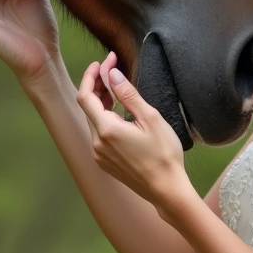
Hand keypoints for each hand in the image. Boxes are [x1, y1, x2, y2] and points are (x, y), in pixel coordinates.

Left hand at [77, 52, 190, 208]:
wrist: (166, 189)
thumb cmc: (164, 153)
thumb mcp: (150, 118)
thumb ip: (128, 95)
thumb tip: (113, 74)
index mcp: (106, 130)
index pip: (85, 95)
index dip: (91, 75)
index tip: (103, 62)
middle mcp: (97, 143)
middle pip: (87, 107)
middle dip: (97, 85)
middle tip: (113, 69)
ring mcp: (99, 154)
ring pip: (93, 120)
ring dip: (101, 102)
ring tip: (116, 89)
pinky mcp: (104, 162)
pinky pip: (98, 134)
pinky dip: (104, 118)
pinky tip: (119, 113)